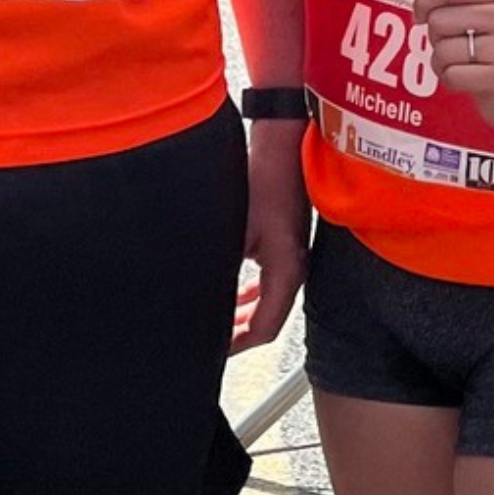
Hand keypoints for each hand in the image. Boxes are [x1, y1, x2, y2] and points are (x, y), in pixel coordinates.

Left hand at [228, 121, 305, 353]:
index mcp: (286, 272)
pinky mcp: (287, 244)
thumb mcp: (233, 232)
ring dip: (242, 314)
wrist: (284, 145)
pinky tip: (233, 293)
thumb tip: (198, 299)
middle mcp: (295, 269)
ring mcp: (294, 257)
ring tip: (216, 321)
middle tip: (209, 340)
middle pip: (268, 321)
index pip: (264, 329)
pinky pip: (271, 284)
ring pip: (269, 303)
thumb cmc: (263, 181)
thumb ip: (219, 272)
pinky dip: (251, 296)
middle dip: (237, 333)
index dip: (235, 345)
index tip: (211, 350)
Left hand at [414, 0, 493, 126]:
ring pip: (443, 50)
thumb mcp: (488, 20)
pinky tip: (467, 80)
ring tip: (462, 65)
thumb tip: (420, 8)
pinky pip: (451, 75)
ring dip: (442, 63)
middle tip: (456, 47)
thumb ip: (459, 5)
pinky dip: (450, 81)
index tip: (420, 15)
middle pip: (440, 19)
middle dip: (436, 38)